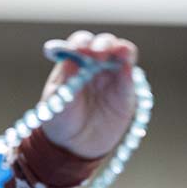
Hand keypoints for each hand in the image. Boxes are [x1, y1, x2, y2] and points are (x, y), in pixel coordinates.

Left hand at [40, 30, 137, 158]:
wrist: (74, 145)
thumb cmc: (60, 119)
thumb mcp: (55, 101)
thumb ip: (65, 81)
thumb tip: (71, 59)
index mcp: (74, 62)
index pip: (80, 43)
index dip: (82, 42)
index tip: (80, 49)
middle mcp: (95, 64)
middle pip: (103, 44)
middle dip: (102, 44)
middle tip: (97, 53)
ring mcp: (112, 76)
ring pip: (122, 54)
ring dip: (121, 49)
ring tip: (119, 51)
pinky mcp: (126, 92)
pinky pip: (131, 77)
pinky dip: (130, 70)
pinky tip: (126, 69)